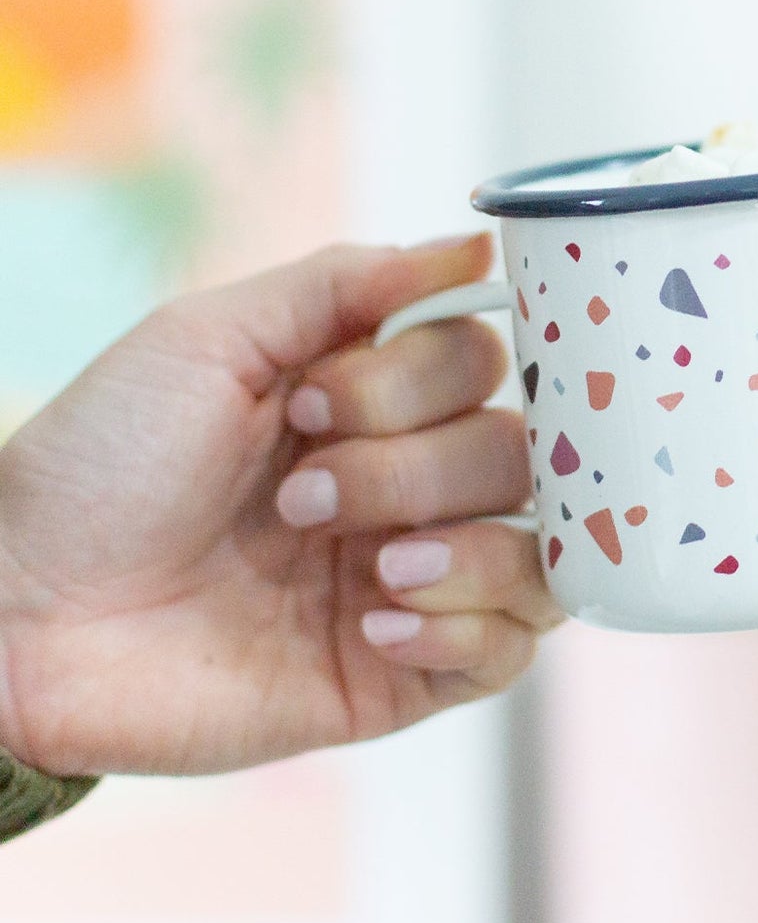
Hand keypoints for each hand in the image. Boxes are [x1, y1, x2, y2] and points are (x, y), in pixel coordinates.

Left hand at [0, 236, 558, 776]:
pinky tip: (375, 625)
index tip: (308, 403)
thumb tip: (479, 243)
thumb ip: (346, 283)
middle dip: (418, 468)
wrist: (17, 614)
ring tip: (374, 569)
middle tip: (303, 499)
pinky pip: (508, 654)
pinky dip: (466, 630)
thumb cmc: (97, 468)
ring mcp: (412, 582)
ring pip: (541, 551)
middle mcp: (410, 487)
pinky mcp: (401, 678)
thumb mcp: (209, 339)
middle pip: (521, 455)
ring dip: (469, 547)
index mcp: (374, 404)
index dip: (420, 380)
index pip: (485, 364)